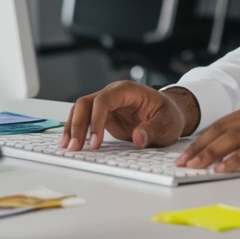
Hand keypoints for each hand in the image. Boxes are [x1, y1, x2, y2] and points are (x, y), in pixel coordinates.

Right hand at [61, 82, 197, 150]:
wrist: (170, 114)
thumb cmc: (169, 115)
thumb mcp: (167, 123)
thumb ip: (153, 129)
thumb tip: (138, 138)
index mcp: (128, 91)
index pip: (104, 100)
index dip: (96, 120)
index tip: (95, 142)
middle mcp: (114, 94)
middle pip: (86, 103)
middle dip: (77, 124)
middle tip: (75, 147)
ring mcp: (107, 104)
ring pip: (80, 110)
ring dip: (73, 127)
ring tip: (69, 148)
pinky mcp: (105, 116)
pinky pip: (85, 120)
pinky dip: (77, 130)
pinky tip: (71, 142)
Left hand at [176, 100, 239, 172]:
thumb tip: (230, 149)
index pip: (222, 123)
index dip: (201, 138)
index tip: (186, 152)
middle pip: (222, 129)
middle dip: (199, 146)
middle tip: (183, 162)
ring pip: (232, 138)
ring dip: (210, 153)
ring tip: (195, 166)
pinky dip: (233, 159)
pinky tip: (222, 168)